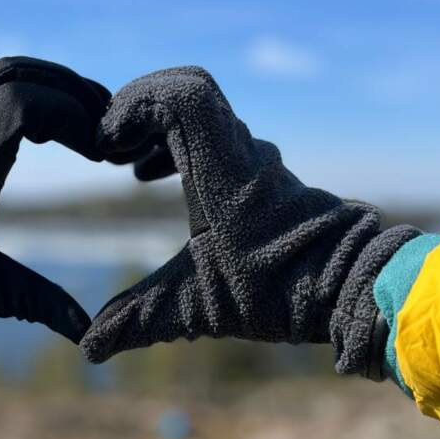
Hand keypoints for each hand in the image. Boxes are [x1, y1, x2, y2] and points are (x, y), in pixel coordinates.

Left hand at [0, 56, 109, 341]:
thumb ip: (38, 303)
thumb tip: (88, 331)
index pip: (26, 103)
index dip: (74, 119)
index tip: (99, 157)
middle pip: (22, 73)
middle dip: (74, 93)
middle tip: (107, 133)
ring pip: (8, 71)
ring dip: (55, 86)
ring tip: (90, 123)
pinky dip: (34, 93)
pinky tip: (53, 130)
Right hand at [81, 66, 418, 372]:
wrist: (349, 289)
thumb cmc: (278, 292)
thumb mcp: (197, 306)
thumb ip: (138, 320)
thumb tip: (90, 348)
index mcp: (221, 168)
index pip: (179, 95)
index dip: (133, 106)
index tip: (108, 149)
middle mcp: (241, 151)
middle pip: (184, 89)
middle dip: (138, 112)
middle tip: (112, 151)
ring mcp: (256, 158)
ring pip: (200, 112)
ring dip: (158, 129)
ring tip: (129, 168)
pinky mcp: (263, 173)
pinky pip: (213, 134)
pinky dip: (178, 144)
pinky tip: (158, 181)